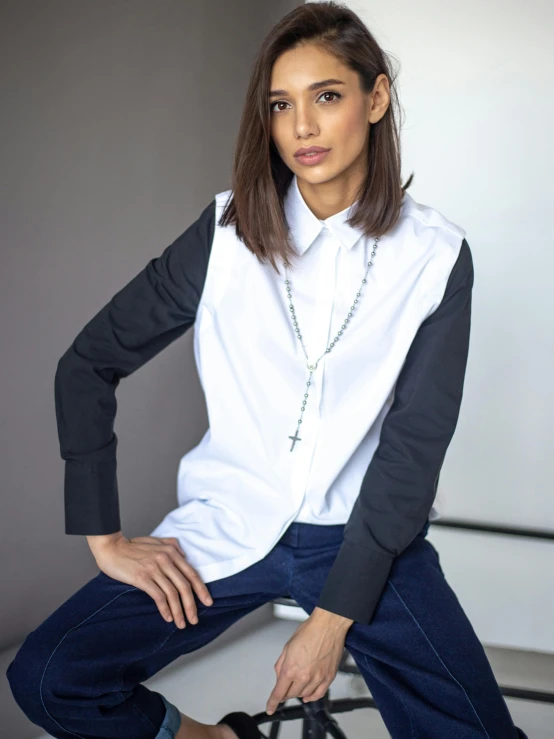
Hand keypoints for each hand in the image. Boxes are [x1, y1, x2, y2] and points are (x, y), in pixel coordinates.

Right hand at [92, 534, 213, 627]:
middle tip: (195, 620)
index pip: (191, 573)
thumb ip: (171, 545)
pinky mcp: (142, 578)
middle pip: (185, 586)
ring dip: (179, 611)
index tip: (208, 602)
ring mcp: (154, 568)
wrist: (111, 547)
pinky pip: (158, 596)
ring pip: (173, 593)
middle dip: (192, 605)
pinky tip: (167, 617)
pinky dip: (165, 608)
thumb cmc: (132, 546)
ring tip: (182, 624)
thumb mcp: (155, 540)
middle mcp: (165, 559)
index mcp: (171, 551)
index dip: (201, 589)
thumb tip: (184, 555)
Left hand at [266, 610, 349, 712]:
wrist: (328, 625)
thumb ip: (281, 664)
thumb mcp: (287, 646)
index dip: (272, 703)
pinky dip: (312, 697)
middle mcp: (304, 676)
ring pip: (304, 695)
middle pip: (291, 695)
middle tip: (285, 686)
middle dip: (285, 692)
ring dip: (298, 693)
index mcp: (291, 669)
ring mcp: (317, 679)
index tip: (270, 708)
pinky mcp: (328, 678)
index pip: (279, 692)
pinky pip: (319, 694)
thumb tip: (279, 676)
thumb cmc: (309, 631)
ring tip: (297, 685)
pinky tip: (308, 696)